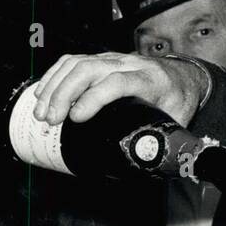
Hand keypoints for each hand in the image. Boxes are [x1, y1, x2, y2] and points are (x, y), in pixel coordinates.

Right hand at [31, 52, 207, 128]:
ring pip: (78, 63)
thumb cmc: (180, 98)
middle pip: (90, 69)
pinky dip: (54, 76)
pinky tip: (42, 94)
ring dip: (55, 86)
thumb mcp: (178, 119)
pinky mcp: (102, 60)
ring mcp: (114, 59)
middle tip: (51, 120)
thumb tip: (154, 165)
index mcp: (150, 80)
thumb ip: (166, 140)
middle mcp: (130, 64)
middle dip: (65, 94)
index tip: (76, 118)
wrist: (184, 76)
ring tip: (42, 113)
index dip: (95, 98)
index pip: (118, 82)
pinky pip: (73, 61)